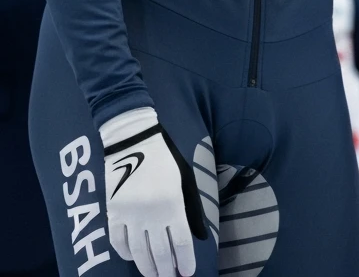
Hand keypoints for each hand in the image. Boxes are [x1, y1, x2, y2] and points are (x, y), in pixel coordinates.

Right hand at [101, 109, 206, 276]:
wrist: (134, 143)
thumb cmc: (164, 161)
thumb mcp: (184, 182)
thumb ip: (189, 209)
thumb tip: (196, 236)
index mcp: (173, 204)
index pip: (180, 241)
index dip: (184, 260)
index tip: (186, 273)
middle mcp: (151, 214)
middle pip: (159, 252)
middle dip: (166, 269)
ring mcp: (130, 216)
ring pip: (138, 252)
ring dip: (147, 267)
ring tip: (153, 276)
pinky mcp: (113, 214)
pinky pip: (118, 242)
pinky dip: (126, 253)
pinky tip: (133, 259)